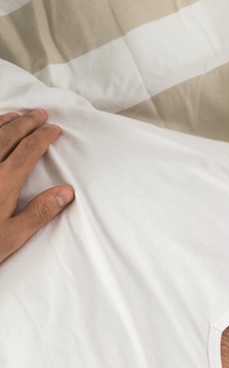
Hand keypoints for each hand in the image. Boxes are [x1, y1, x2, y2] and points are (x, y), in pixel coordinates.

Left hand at [0, 109, 72, 263]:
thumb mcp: (12, 236)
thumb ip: (39, 212)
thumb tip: (66, 192)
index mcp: (3, 183)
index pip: (27, 152)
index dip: (42, 138)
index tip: (54, 129)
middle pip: (7, 137)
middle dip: (26, 123)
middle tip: (40, 114)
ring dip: (3, 122)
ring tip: (15, 115)